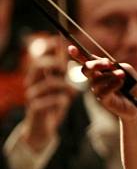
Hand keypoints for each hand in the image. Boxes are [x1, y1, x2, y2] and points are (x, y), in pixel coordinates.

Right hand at [20, 35, 74, 150]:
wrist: (42, 127)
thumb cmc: (52, 103)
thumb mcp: (58, 86)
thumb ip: (61, 71)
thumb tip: (70, 51)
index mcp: (37, 76)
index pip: (40, 57)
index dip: (49, 48)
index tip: (60, 40)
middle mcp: (32, 83)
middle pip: (38, 65)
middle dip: (54, 63)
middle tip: (66, 68)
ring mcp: (32, 95)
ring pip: (48, 83)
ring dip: (64, 85)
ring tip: (72, 91)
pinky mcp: (35, 108)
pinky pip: (50, 100)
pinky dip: (60, 100)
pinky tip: (64, 102)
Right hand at [68, 46, 136, 121]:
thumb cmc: (133, 87)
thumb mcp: (128, 71)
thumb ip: (118, 65)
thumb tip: (108, 65)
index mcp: (101, 71)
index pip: (87, 62)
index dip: (78, 55)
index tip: (72, 48)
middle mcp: (96, 80)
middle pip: (86, 70)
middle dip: (94, 64)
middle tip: (108, 63)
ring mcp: (98, 91)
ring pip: (95, 81)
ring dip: (109, 75)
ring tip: (121, 74)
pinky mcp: (104, 101)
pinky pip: (102, 92)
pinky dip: (112, 85)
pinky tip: (121, 83)